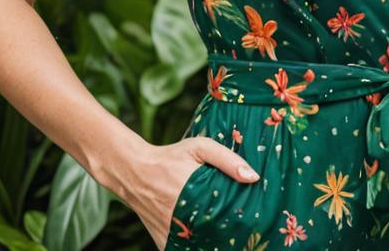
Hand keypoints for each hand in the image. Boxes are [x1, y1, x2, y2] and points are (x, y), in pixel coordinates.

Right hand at [125, 136, 260, 249]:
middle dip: (228, 233)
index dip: (239, 220)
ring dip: (213, 242)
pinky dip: (195, 246)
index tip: (252, 219)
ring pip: (199, 246)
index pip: (224, 217)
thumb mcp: (200, 148)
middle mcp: (179, 218)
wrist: (135, 172)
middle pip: (213, 234)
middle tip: (243, 229)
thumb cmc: (171, 157)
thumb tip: (253, 177)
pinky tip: (207, 239)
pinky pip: (182, 249)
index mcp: (191, 194)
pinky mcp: (162, 241)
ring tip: (227, 235)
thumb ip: (227, 160)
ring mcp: (169, 233)